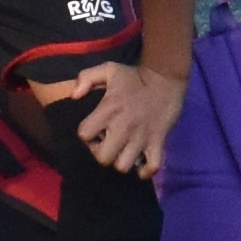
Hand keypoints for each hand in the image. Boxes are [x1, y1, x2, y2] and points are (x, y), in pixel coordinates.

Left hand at [55, 57, 181, 179]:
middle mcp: (123, 127)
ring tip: (123, 151)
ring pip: (124, 166)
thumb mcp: (108, 69)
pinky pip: (152, 167)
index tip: (95, 130)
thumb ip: (86, 77)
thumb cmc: (134, 77)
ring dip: (121, 161)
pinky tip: (141, 162)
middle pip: (103, 157)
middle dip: (102, 153)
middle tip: (108, 143)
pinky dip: (145, 170)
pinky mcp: (158, 142)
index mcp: (109, 110)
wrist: (166, 78)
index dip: (87, 135)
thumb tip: (74, 96)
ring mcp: (142, 137)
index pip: (85, 135)